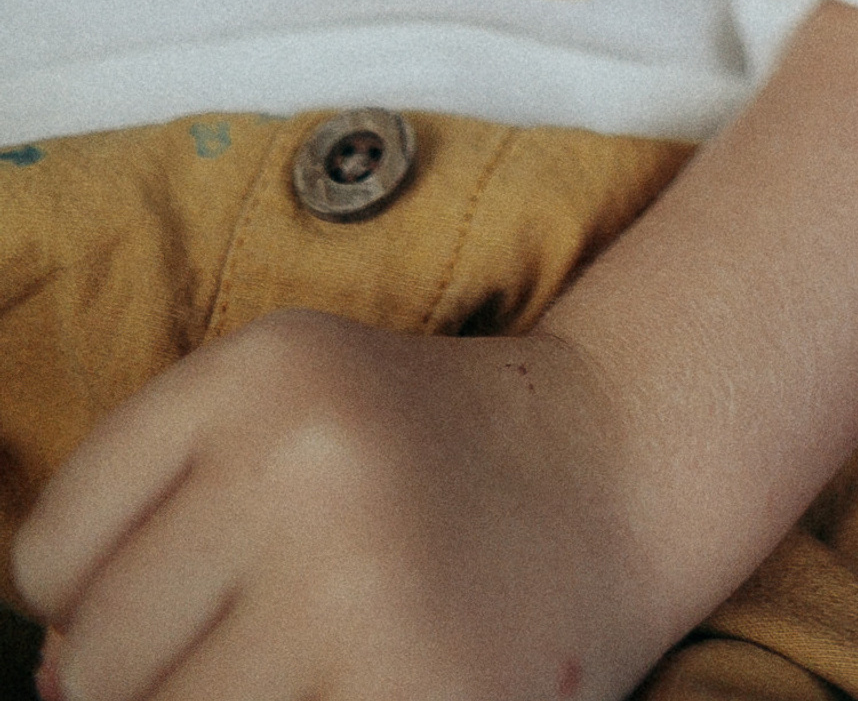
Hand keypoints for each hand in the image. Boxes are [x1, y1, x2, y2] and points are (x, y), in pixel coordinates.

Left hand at [13, 307, 664, 700]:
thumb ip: (150, 514)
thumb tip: (56, 688)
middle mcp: (304, 463)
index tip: (181, 585)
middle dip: (157, 671)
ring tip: (306, 665)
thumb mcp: (284, 412)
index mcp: (260, 370)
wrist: (618, 466)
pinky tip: (351, 687)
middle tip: (264, 630)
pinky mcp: (410, 691)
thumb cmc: (419, 451)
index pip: (48, 554)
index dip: (91, 594)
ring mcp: (359, 587)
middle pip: (98, 658)